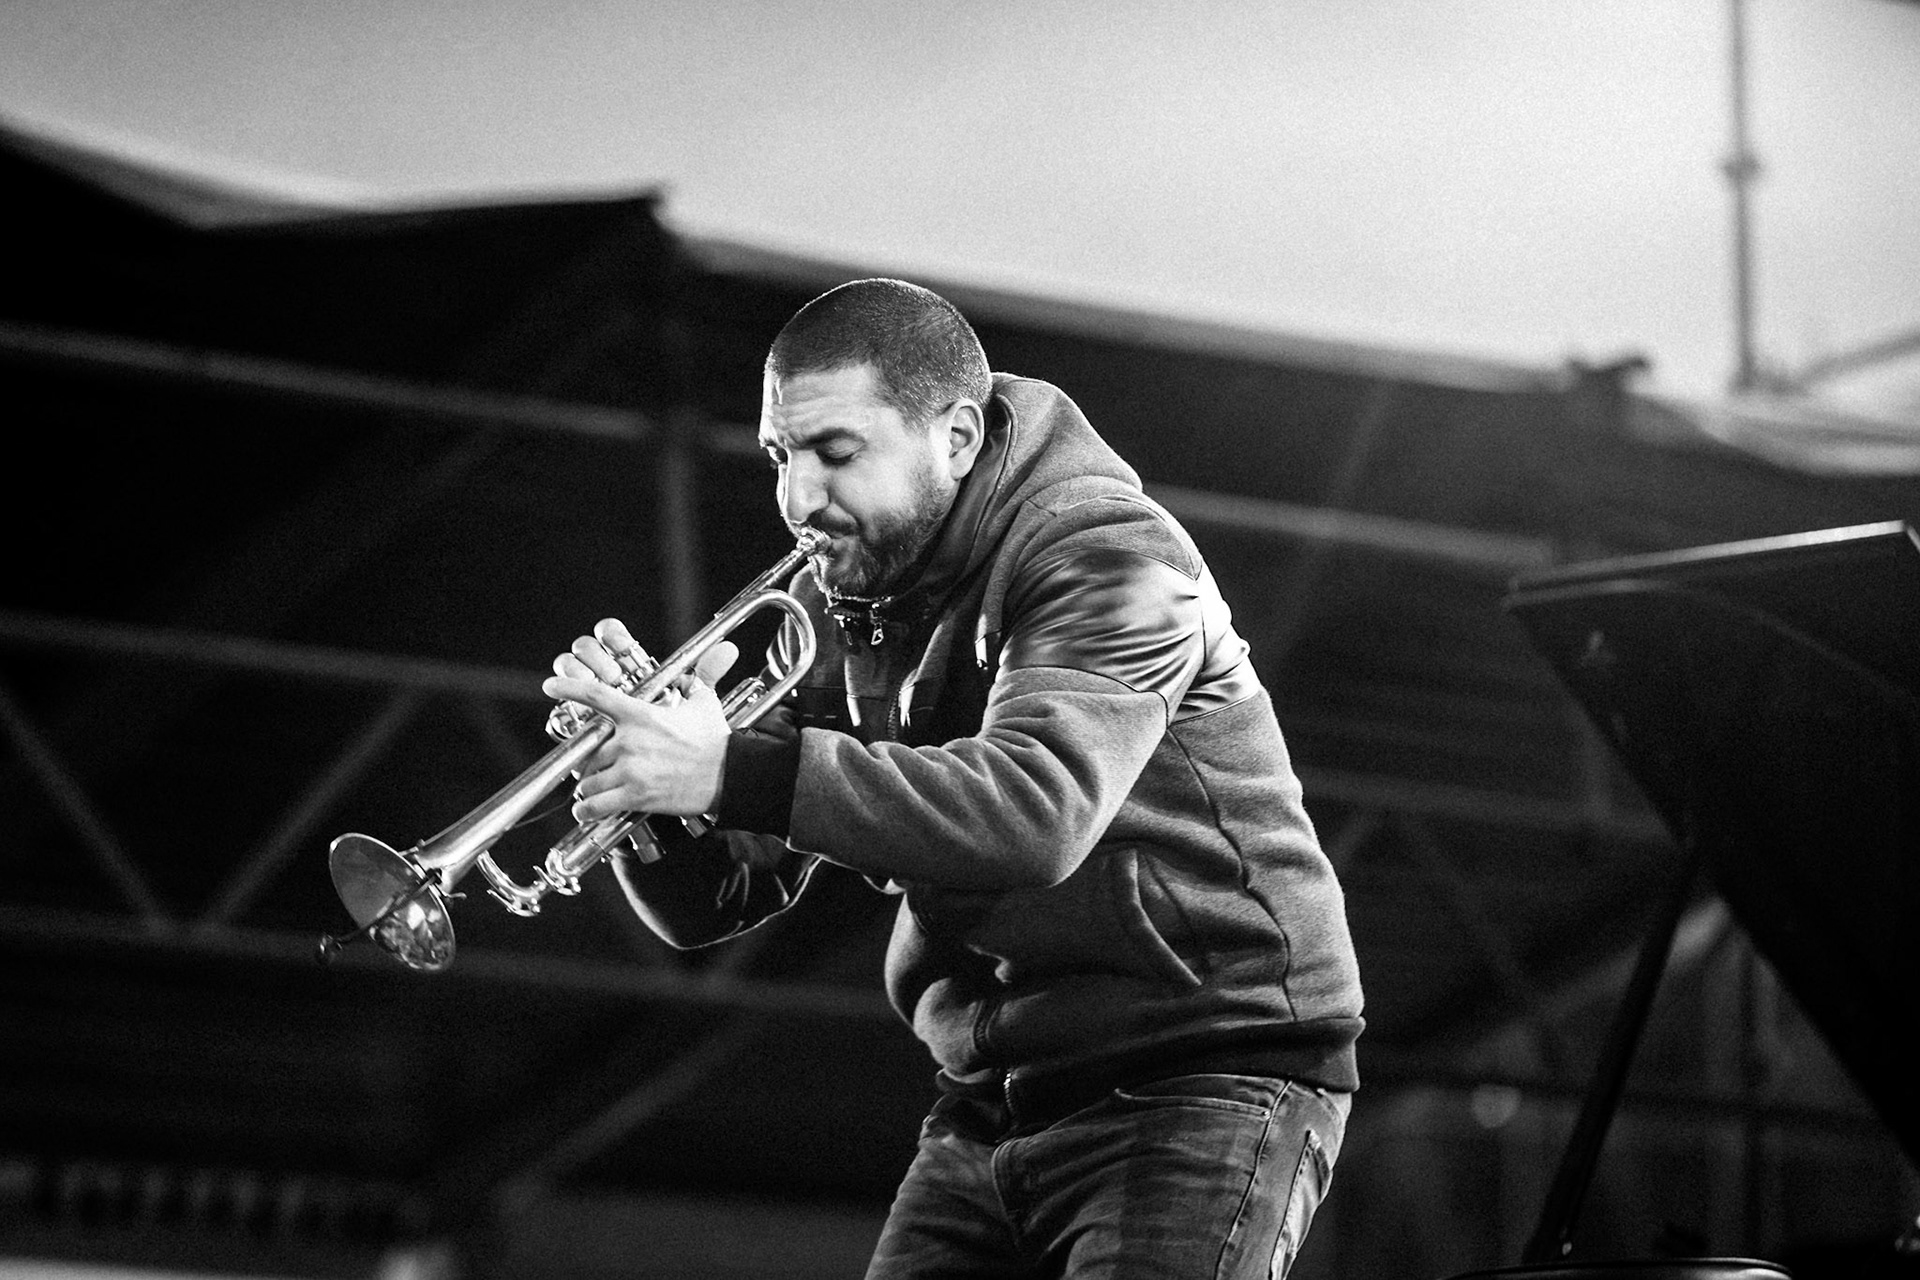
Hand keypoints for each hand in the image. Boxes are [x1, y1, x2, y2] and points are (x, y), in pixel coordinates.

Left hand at [542, 618, 740, 820]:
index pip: (597, 696)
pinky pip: (595, 805)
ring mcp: (631, 769)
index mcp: (641, 715)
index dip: (569, 688)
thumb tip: (724, 650)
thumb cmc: (716, 740)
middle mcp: (630, 741)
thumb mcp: (705, 702)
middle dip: (591, 762)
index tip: (550, 687)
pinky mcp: (635, 795)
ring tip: (598, 790)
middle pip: (589, 752)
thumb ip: (702, 677)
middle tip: (600, 768)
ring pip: (589, 780)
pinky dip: (587, 810)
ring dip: (590, 787)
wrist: (730, 775)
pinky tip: (586, 810)